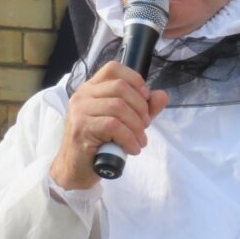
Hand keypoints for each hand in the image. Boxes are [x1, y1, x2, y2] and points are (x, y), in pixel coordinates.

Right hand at [50, 62, 169, 190]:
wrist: (77, 170)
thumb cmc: (100, 144)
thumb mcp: (126, 122)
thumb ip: (143, 108)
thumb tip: (162, 95)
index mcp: (92, 89)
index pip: (113, 68)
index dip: (135, 79)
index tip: (146, 98)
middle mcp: (82, 95)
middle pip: (121, 88)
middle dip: (141, 108)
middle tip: (145, 126)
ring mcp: (80, 111)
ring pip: (119, 107)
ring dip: (137, 127)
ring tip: (140, 141)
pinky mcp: (81, 128)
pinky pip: (113, 126)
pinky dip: (129, 139)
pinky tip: (132, 149)